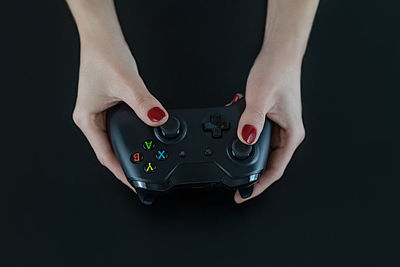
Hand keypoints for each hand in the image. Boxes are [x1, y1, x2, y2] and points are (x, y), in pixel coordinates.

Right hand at [72, 38, 167, 191]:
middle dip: (126, 165)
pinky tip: (143, 138)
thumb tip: (158, 119)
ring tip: (144, 162)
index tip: (133, 185)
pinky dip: (133, 136)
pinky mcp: (110, 106)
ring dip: (129, 151)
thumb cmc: (103, 56)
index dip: (120, 172)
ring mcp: (101, 113)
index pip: (105, 155)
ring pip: (115, 140)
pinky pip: (122, 127)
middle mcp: (92, 118)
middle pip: (109, 150)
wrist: (102, 37)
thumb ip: (143, 102)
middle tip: (142, 177)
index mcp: (87, 119)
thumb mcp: (126, 82)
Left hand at [232, 54, 305, 203]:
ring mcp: (279, 126)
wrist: (279, 54)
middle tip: (234, 183)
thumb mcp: (261, 97)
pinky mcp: (270, 119)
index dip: (260, 185)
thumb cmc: (278, 71)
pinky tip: (233, 139)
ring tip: (231, 164)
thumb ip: (252, 119)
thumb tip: (246, 140)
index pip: (276, 169)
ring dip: (246, 158)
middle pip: (269, 164)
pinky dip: (245, 142)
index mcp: (292, 133)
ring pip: (262, 152)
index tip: (244, 194)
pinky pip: (257, 139)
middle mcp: (287, 133)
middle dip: (251, 175)